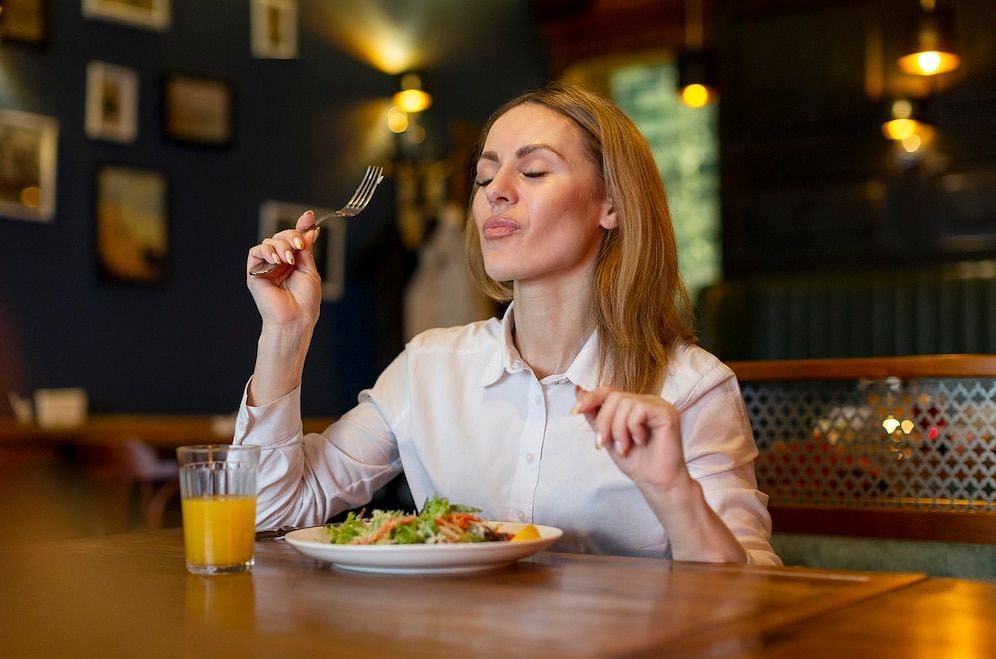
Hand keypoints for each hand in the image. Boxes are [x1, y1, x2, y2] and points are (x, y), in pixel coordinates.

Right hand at [246, 210, 322, 328]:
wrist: (295, 318)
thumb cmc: (305, 300)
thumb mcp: (310, 270)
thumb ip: (306, 249)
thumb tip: (310, 230)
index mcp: (294, 262)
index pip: (295, 239)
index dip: (301, 226)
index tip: (308, 215)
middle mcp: (280, 262)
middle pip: (282, 236)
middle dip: (292, 235)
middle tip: (299, 245)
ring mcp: (267, 266)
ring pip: (270, 241)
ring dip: (281, 245)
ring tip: (288, 259)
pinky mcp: (254, 272)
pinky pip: (256, 251)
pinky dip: (266, 250)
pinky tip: (276, 260)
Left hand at [573, 385, 691, 491]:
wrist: (655, 483)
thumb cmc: (637, 462)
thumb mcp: (608, 436)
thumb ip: (595, 415)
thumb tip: (578, 392)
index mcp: (635, 405)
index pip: (610, 391)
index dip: (590, 398)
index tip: (575, 411)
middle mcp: (648, 401)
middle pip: (614, 396)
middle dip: (603, 421)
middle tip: (602, 443)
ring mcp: (658, 405)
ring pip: (624, 403)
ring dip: (617, 430)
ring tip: (623, 448)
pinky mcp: (666, 413)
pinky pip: (639, 410)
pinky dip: (632, 429)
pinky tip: (640, 442)